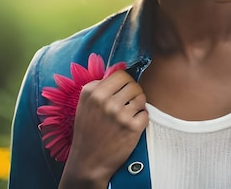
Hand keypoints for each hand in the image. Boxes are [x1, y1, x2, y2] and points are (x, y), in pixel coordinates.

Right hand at [59, 70, 147, 188]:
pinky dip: (140, 119)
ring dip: (137, 105)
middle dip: (133, 93)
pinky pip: (145, 114)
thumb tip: (119, 69)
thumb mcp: (85, 104)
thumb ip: (99, 86)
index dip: (125, 82)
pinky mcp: (133, 127)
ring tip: (128, 115)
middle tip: (127, 103)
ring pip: (141, 97)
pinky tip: (130, 126)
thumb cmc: (87, 132)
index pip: (120, 74)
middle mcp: (106, 101)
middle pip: (133, 84)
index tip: (123, 89)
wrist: (88, 162)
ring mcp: (120, 114)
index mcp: (93, 93)